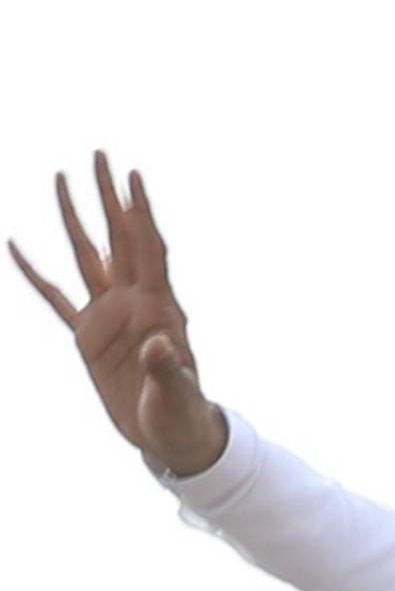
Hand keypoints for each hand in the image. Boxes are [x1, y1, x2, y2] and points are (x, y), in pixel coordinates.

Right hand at [10, 156, 226, 477]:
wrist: (170, 435)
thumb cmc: (183, 414)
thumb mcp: (177, 393)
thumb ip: (168, 369)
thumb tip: (158, 347)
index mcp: (160, 308)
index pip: (149, 249)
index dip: (141, 213)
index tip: (132, 175)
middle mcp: (132, 301)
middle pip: (117, 238)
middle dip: (108, 197)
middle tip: (99, 154)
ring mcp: (108, 315)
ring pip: (86, 256)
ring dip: (75, 218)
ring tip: (60, 178)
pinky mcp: (88, 337)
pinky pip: (55, 298)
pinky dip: (34, 273)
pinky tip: (15, 246)